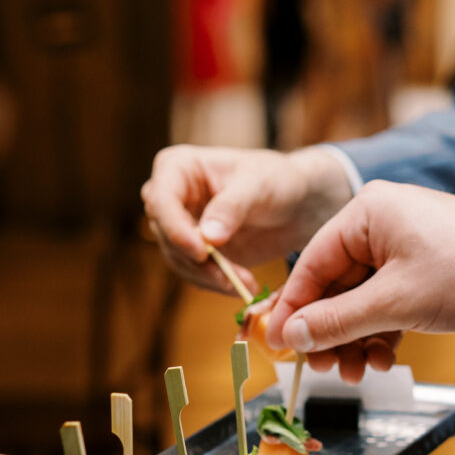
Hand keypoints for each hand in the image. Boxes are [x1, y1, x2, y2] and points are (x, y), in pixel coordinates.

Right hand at [141, 144, 352, 294]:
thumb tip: (208, 237)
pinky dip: (216, 284)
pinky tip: (242, 286)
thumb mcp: (258, 185)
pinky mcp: (194, 252)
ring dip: (210, 277)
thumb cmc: (275, 180)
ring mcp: (180, 227)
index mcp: (178, 168)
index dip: (175, 229)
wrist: (293, 204)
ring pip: (178, 260)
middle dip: (197, 260)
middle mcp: (171, 198)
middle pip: (166, 236)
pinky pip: (194, 274)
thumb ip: (232, 207)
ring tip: (245, 284)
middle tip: (231, 278)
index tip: (201, 252)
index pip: (160, 200)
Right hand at [267, 181, 454, 375]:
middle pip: (334, 287)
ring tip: (354, 372)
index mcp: (369, 212)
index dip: (293, 308)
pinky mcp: (420, 273)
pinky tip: (380, 361)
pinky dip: (378, 335)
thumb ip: (336, 321)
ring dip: (353, 340)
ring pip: (359, 303)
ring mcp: (403, 250)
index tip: (277, 343)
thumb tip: (291, 336)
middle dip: (328, 332)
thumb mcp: (394, 303)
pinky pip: (384, 307)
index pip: (312, 263)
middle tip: (320, 366)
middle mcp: (382, 226)